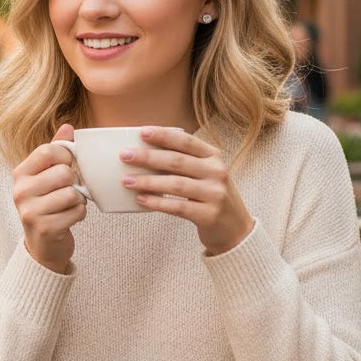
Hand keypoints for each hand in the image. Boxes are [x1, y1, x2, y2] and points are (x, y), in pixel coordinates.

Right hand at [12, 123, 85, 273]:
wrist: (43, 245)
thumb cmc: (48, 204)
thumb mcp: (47, 175)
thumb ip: (57, 150)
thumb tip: (68, 126)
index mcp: (21, 173)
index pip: (49, 151)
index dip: (66, 157)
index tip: (66, 167)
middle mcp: (20, 191)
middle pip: (64, 173)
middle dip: (74, 183)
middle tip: (68, 191)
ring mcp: (30, 211)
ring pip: (72, 193)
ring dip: (78, 200)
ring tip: (68, 205)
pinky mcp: (44, 228)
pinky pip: (77, 212)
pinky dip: (79, 215)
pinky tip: (69, 219)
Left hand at [119, 126, 253, 255]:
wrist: (235, 228)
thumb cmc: (211, 196)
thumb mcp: (205, 173)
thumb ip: (183, 162)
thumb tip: (143, 153)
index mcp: (213, 156)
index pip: (186, 141)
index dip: (163, 135)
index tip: (141, 132)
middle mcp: (217, 172)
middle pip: (177, 161)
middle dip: (148, 157)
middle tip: (125, 156)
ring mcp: (215, 194)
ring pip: (176, 184)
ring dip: (148, 181)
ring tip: (127, 180)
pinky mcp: (209, 215)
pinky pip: (178, 207)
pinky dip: (157, 203)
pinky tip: (141, 199)